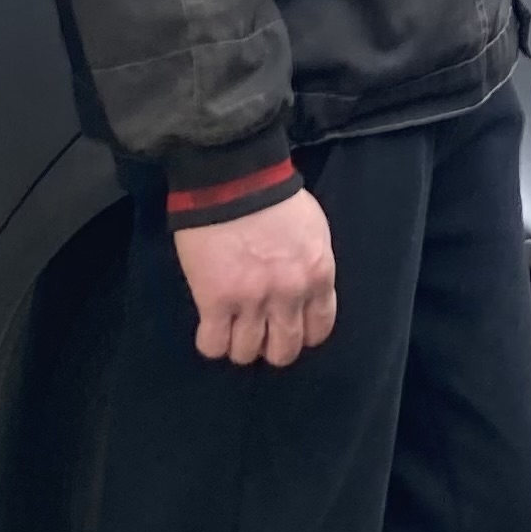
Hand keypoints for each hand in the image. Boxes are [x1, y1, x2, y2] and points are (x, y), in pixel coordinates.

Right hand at [174, 190, 337, 366]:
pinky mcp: (215, 300)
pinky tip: (211, 325)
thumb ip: (312, 266)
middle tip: (259, 329)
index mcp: (318, 274)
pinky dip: (212, 342)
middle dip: (272, 346)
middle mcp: (289, 293)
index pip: (319, 329)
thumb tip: (305, 294)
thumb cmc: (276, 197)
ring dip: (239, 343)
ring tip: (232, 326)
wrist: (236, 178)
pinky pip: (213, 345)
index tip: (288, 325)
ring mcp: (251, 300)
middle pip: (284, 351)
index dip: (302, 333)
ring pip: (247, 353)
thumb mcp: (313, 231)